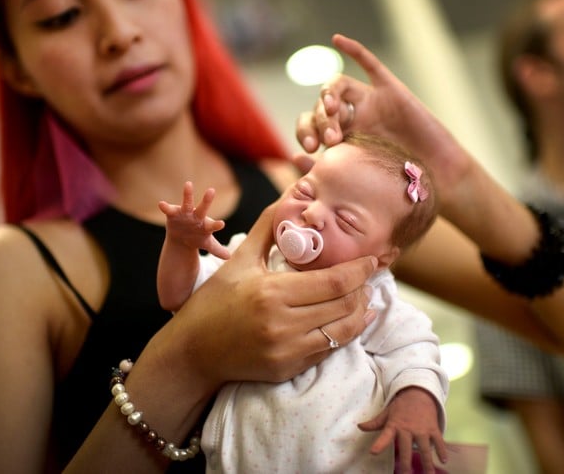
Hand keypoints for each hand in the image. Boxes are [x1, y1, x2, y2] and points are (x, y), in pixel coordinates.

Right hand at [158, 181, 229, 259]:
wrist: (181, 236)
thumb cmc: (197, 238)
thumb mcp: (207, 244)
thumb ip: (217, 249)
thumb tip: (229, 257)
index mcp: (206, 226)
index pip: (213, 225)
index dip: (216, 225)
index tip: (222, 224)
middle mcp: (197, 217)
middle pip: (202, 209)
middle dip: (206, 201)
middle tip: (212, 191)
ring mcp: (185, 214)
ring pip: (187, 203)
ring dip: (187, 194)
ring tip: (188, 184)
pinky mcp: (173, 213)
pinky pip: (169, 209)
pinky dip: (165, 207)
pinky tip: (161, 204)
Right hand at [172, 200, 378, 384]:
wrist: (191, 352)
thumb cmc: (213, 302)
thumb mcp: (238, 260)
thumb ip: (267, 228)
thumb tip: (290, 194)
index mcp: (272, 292)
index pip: (333, 282)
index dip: (360, 270)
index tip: (372, 259)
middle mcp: (282, 324)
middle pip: (343, 306)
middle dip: (363, 290)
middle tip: (369, 277)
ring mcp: (287, 351)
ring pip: (342, 332)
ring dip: (360, 314)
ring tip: (365, 298)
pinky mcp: (287, 369)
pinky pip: (328, 350)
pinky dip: (344, 334)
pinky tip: (350, 321)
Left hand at [295, 34, 471, 209]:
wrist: (435, 180)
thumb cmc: (398, 187)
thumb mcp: (355, 180)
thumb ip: (323, 170)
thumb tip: (293, 156)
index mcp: (340, 138)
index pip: (310, 124)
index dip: (305, 131)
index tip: (310, 149)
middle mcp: (352, 117)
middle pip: (323, 105)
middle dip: (320, 120)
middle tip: (328, 140)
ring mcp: (371, 102)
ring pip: (339, 84)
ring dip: (329, 94)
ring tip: (330, 109)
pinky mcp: (391, 91)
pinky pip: (371, 65)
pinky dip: (354, 51)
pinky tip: (337, 40)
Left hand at [358, 387, 447, 473]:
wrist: (419, 392)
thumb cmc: (401, 406)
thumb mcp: (387, 412)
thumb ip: (375, 423)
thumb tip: (359, 426)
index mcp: (394, 425)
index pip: (385, 435)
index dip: (379, 444)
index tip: (373, 452)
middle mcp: (408, 429)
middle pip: (406, 449)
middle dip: (406, 464)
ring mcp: (422, 429)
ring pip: (425, 449)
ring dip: (427, 463)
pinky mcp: (433, 428)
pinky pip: (438, 441)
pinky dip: (441, 450)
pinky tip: (444, 460)